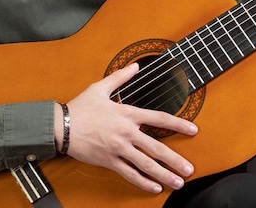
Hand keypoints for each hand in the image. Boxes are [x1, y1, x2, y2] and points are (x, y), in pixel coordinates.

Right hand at [58, 63, 198, 193]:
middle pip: (157, 148)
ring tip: (178, 182)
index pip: (159, 119)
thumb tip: (135, 67)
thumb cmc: (80, 107)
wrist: (62, 125)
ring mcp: (118, 148)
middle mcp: (126, 132)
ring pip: (146, 165)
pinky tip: (154, 188)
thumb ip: (121, 77)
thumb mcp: (100, 87)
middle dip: (175, 160)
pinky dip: (143, 182)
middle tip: (189, 170)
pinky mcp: (109, 161)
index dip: (179, 124)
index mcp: (128, 114)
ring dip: (164, 175)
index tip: (193, 130)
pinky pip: (129, 174)